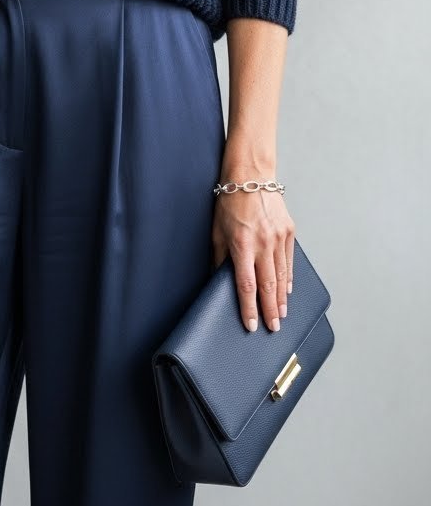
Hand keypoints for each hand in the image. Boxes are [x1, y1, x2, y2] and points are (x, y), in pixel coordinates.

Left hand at [211, 176, 294, 332]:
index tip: (252, 325)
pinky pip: (289, 261)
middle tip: (274, 328)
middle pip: (268, 285)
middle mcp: (263, 244)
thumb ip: (219, 258)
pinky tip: (287, 291)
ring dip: (282, 299)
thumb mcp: (217, 232)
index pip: (247, 285)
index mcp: (243, 245)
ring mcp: (279, 237)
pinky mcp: (289, 231)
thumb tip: (217, 280)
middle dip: (271, 310)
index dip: (249, 308)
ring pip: (282, 276)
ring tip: (282, 315)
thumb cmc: (230, 203)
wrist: (252, 177)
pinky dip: (288, 278)